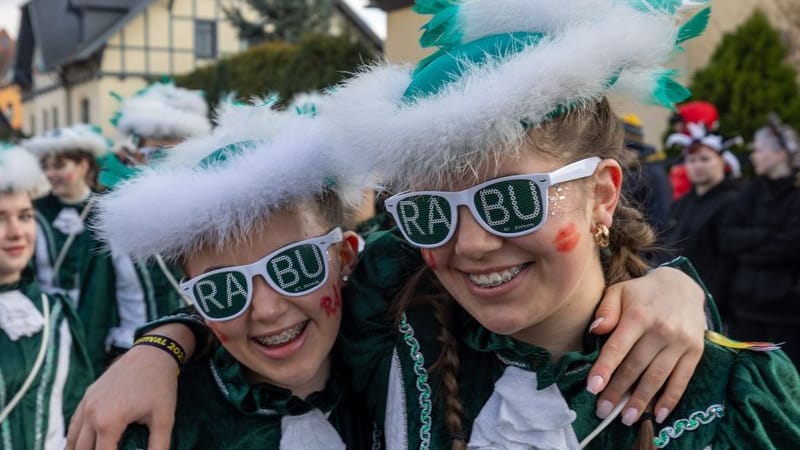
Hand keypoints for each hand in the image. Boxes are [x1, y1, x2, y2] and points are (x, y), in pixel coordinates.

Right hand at [67, 321, 197, 449]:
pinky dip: (74, 440)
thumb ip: (158, 446)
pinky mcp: (87, 396)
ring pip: (72, 441)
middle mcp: (91, 414)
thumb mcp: (164, 419)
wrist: (152, 354)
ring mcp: (86, 404)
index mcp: (108, 422)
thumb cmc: (160, 386)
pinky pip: (74, 425)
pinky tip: (82, 447)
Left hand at [586, 266, 705, 425]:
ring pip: (657, 376)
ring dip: (641, 400)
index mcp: (639, 315)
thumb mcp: (619, 291)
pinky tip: (657, 414)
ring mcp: (680, 342)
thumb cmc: (642, 293)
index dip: (605, 369)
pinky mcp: (695, 351)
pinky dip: (670, 399)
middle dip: (618, 391)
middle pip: (636, 366)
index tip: (592, 388)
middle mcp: (661, 330)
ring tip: (626, 418)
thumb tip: (596, 330)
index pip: (618, 347)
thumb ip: (606, 310)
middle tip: (603, 410)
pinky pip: (681, 379)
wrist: (682, 286)